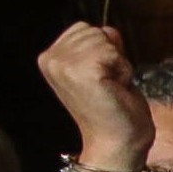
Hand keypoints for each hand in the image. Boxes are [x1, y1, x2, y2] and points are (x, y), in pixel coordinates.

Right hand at [36, 22, 151, 170]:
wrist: (116, 143)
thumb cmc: (111, 107)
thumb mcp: (101, 67)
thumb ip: (102, 44)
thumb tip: (109, 29)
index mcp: (48, 58)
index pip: (84, 28)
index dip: (102, 50)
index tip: (100, 78)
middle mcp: (51, 59)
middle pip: (95, 31)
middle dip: (111, 56)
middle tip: (107, 85)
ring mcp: (65, 65)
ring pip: (106, 39)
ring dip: (118, 64)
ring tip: (110, 88)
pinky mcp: (85, 71)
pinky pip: (115, 53)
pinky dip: (123, 70)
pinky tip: (116, 89)